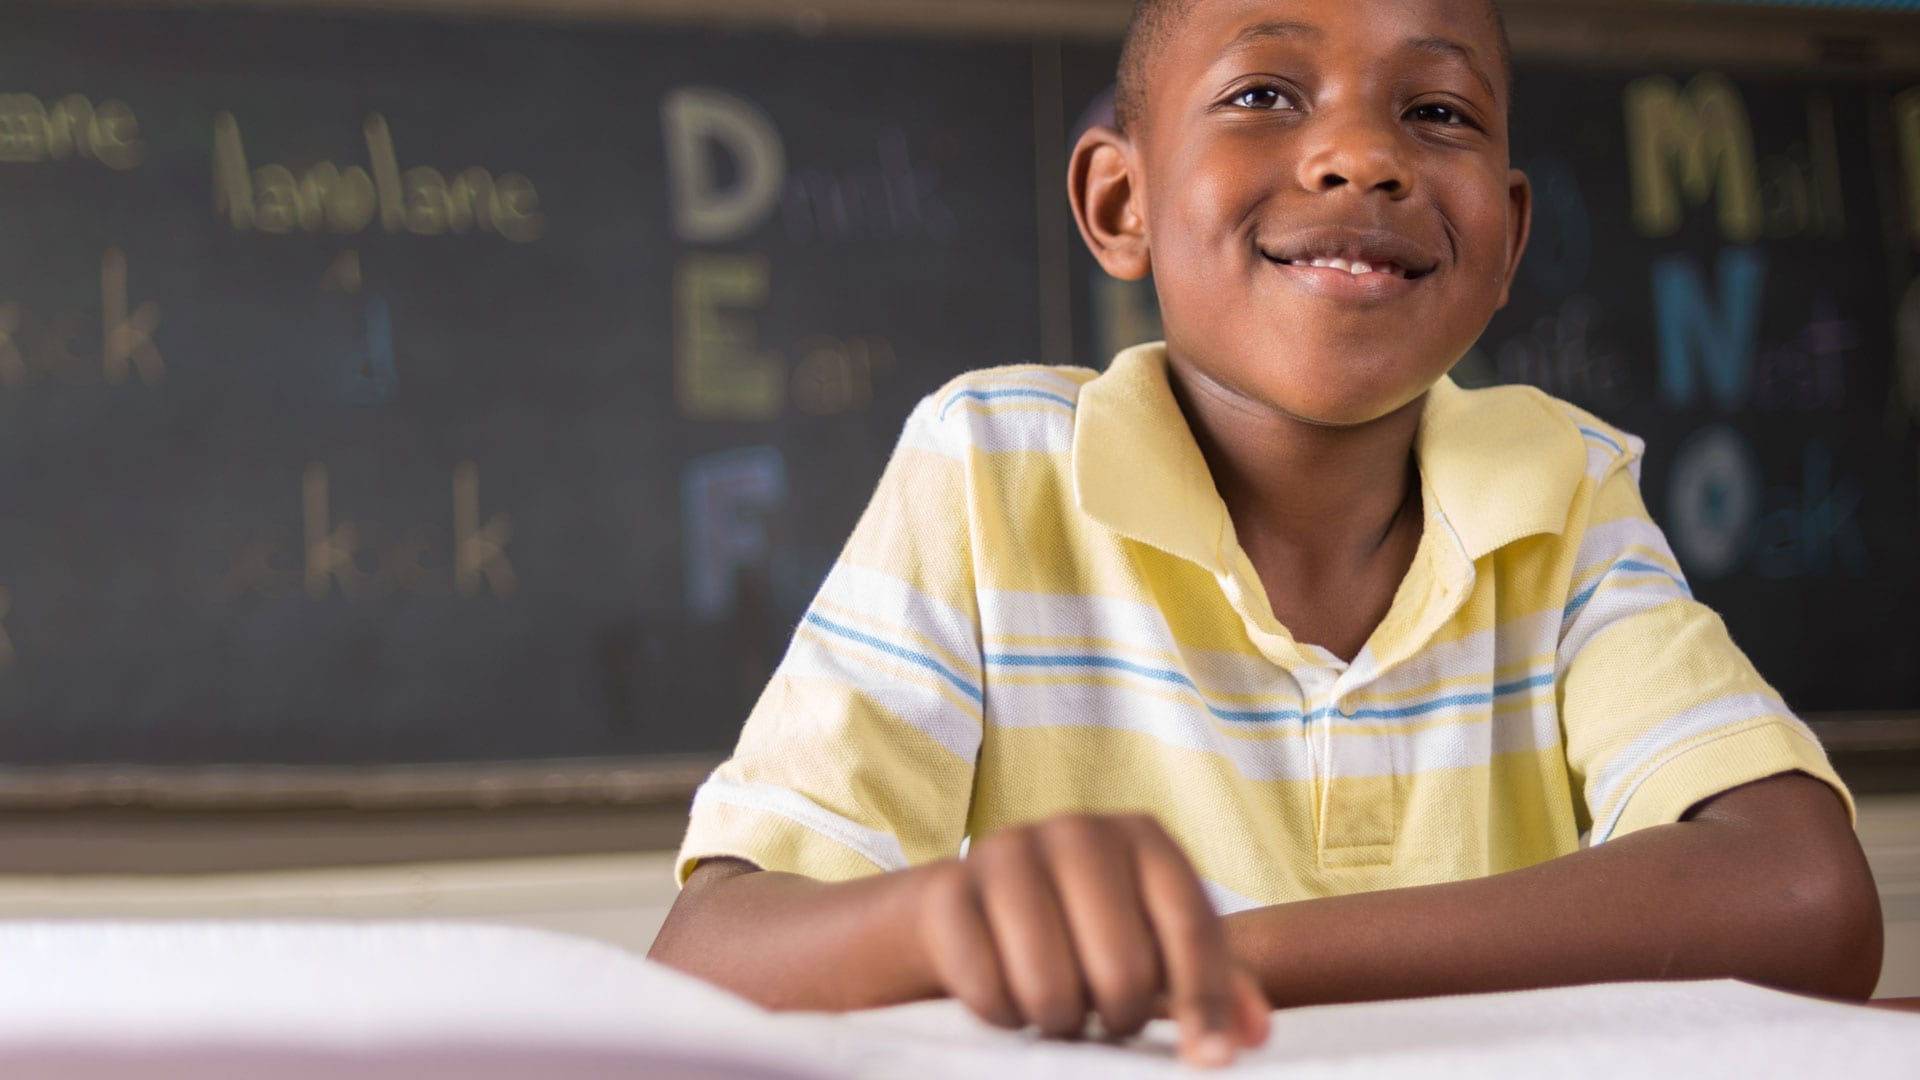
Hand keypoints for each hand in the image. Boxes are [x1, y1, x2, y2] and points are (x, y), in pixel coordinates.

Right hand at [910, 813, 1269, 1066]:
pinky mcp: (948, 891)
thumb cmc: (1087, 929)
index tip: (1208, 1059)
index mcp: (1143, 837)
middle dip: (1119, 1016)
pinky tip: (1008, 996)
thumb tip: (1254, 1035)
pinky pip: (986, 989)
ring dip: (1057, 1022)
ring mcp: (1007, 852)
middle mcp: (1077, 830)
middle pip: (1123, 967)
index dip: (1204, 1002)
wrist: (975, 904)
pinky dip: (1002, 1015)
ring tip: (1059, 1008)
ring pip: (1050, 986)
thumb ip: (1212, 985)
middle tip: (1108, 1017)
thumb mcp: (1156, 947)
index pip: (1191, 926)